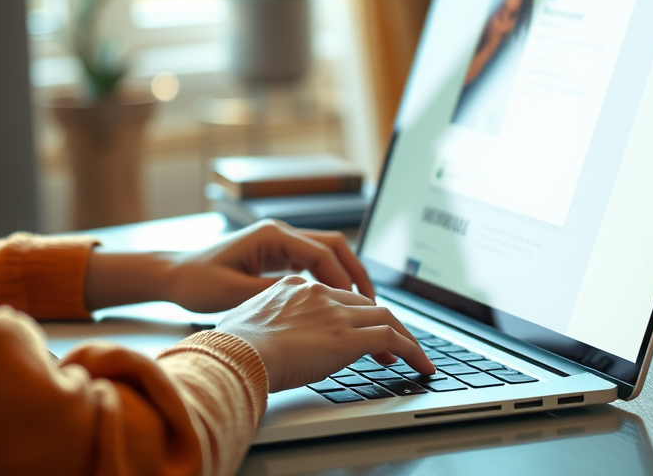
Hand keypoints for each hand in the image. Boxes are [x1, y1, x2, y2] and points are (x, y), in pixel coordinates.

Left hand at [163, 219, 374, 312]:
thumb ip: (273, 295)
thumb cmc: (197, 281)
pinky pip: (312, 263)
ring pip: (326, 254)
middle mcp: (279, 234)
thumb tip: (309, 304)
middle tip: (371, 303)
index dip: (344, 279)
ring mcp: (279, 243)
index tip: (358, 305)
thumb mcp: (234, 293)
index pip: (322, 253)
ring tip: (360, 306)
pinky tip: (335, 304)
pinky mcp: (276, 256)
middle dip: (355, 272)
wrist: (174, 274)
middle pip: (333, 246)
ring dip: (345, 276)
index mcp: (272, 235)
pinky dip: (328, 280)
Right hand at [217, 276, 435, 391]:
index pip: (335, 296)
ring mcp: (335, 312)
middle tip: (392, 346)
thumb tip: (264, 341)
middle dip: (382, 324)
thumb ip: (266, 324)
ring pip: (385, 317)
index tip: (359, 333)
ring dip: (404, 337)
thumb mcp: (248, 324)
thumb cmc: (233, 346)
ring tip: (415, 357)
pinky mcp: (350, 336)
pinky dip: (412, 351)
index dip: (353, 315)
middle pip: (365, 304)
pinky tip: (420, 365)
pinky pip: (393, 339)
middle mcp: (318, 293)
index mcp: (293, 286)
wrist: (238, 354)